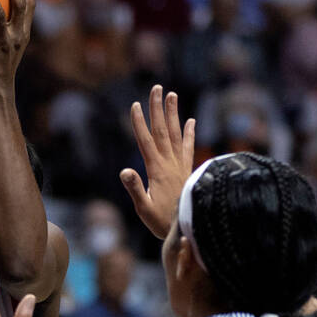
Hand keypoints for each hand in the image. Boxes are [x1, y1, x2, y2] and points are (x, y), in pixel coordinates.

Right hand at [121, 85, 195, 239]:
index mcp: (157, 170)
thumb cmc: (161, 222)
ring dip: (173, 114)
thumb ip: (135, 189)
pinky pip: (189, 148)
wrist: (188, 228)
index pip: (146, 141)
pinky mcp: (187, 170)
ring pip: (176, 134)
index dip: (140, 123)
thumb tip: (125, 171)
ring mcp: (180, 165)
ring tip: (172, 95)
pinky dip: (190, 133)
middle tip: (157, 88)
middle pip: (163, 131)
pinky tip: (191, 121)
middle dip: (158, 109)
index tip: (136, 105)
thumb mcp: (144, 209)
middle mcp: (170, 163)